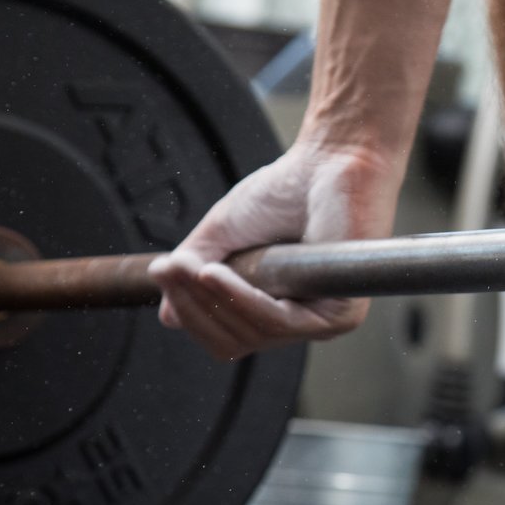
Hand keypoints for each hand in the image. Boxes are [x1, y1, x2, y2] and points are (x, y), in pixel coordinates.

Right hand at [149, 141, 398, 359]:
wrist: (330, 160)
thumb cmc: (288, 191)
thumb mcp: (224, 234)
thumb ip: (195, 274)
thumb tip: (169, 317)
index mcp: (275, 309)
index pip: (224, 337)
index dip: (189, 312)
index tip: (164, 274)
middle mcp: (298, 322)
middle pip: (231, 343)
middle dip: (193, 307)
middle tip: (171, 271)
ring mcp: (321, 322)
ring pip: (251, 335)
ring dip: (212, 301)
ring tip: (192, 270)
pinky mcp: (341, 314)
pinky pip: (279, 322)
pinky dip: (241, 300)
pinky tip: (215, 276)